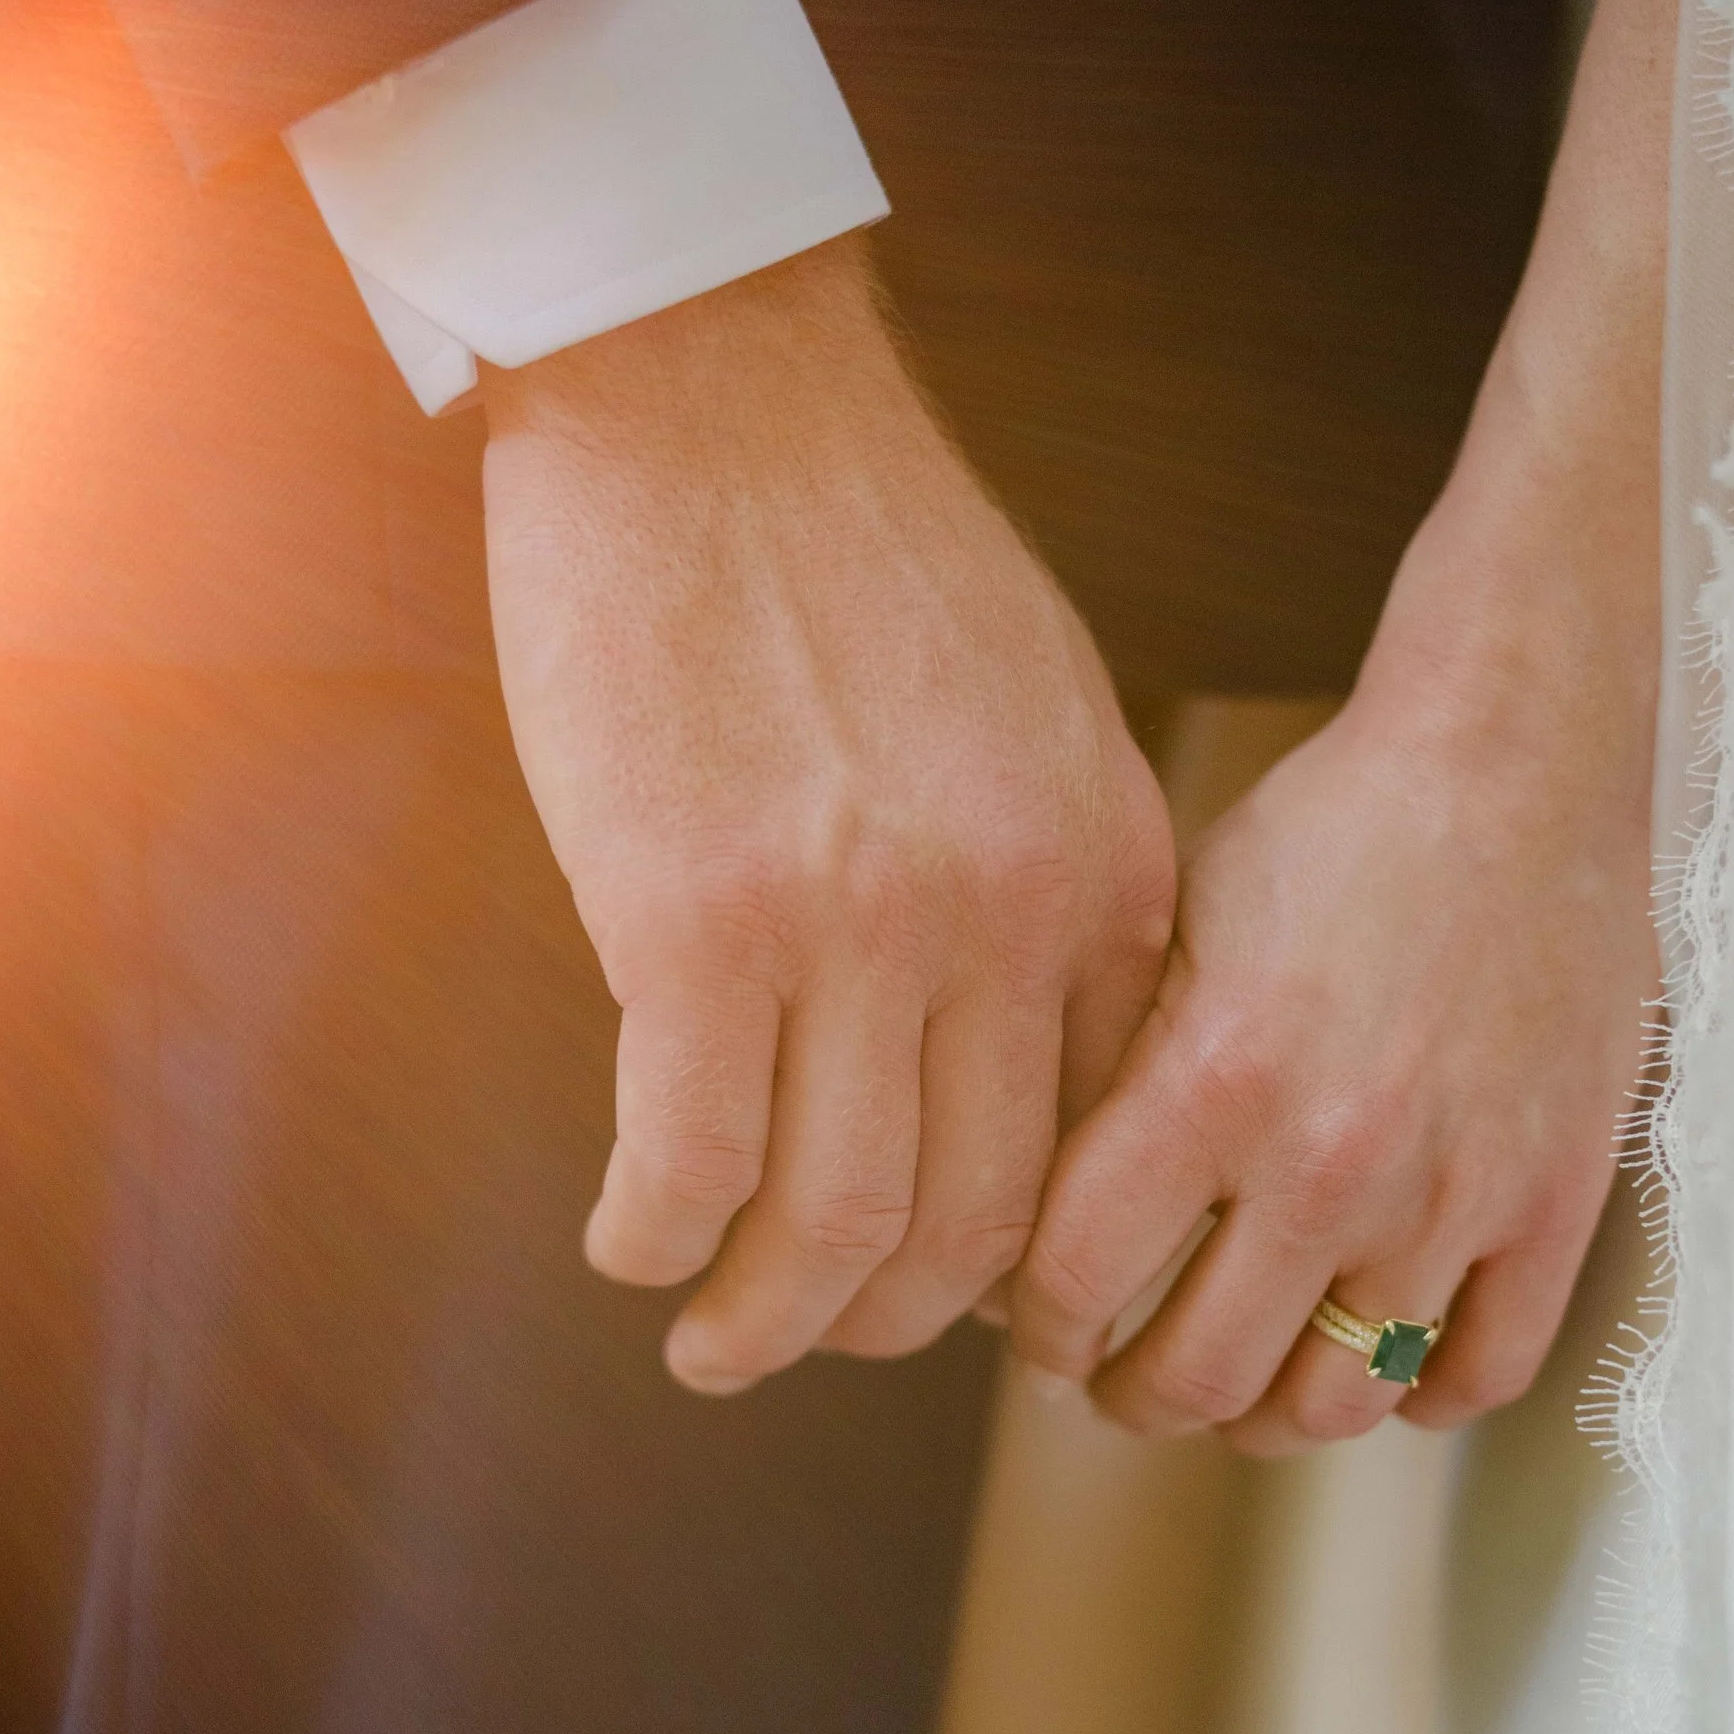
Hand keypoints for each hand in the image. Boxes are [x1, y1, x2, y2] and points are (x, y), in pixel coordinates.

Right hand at [481, 238, 1174, 1389]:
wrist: (713, 389)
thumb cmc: (851, 548)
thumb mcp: (1036, 714)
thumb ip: (1048, 880)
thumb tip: (1005, 1046)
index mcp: (1101, 874)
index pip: (1088, 1146)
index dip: (1011, 1257)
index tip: (937, 1281)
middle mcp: (1005, 920)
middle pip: (974, 1223)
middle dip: (888, 1321)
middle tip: (810, 1335)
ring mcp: (860, 928)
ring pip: (838, 1226)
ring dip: (768, 1323)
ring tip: (712, 1344)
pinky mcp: (701, 922)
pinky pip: (693, 1163)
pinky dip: (660, 1238)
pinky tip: (632, 1246)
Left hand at [1008, 487, 1657, 1450]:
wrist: (1521, 765)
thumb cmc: (1336, 829)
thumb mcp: (1175, 925)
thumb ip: (1111, 1076)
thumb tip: (1030, 1214)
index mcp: (1211, 1083)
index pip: (1077, 1284)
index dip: (1039, 1331)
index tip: (1040, 1332)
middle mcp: (1328, 1160)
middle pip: (1199, 1379)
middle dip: (1135, 1398)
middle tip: (1122, 1381)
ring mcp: (1452, 1195)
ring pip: (1332, 1404)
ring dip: (1263, 1419)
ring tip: (1238, 1387)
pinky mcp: (1555, 1202)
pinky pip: (1480, 1373)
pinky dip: (1416, 1394)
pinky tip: (1374, 1362)